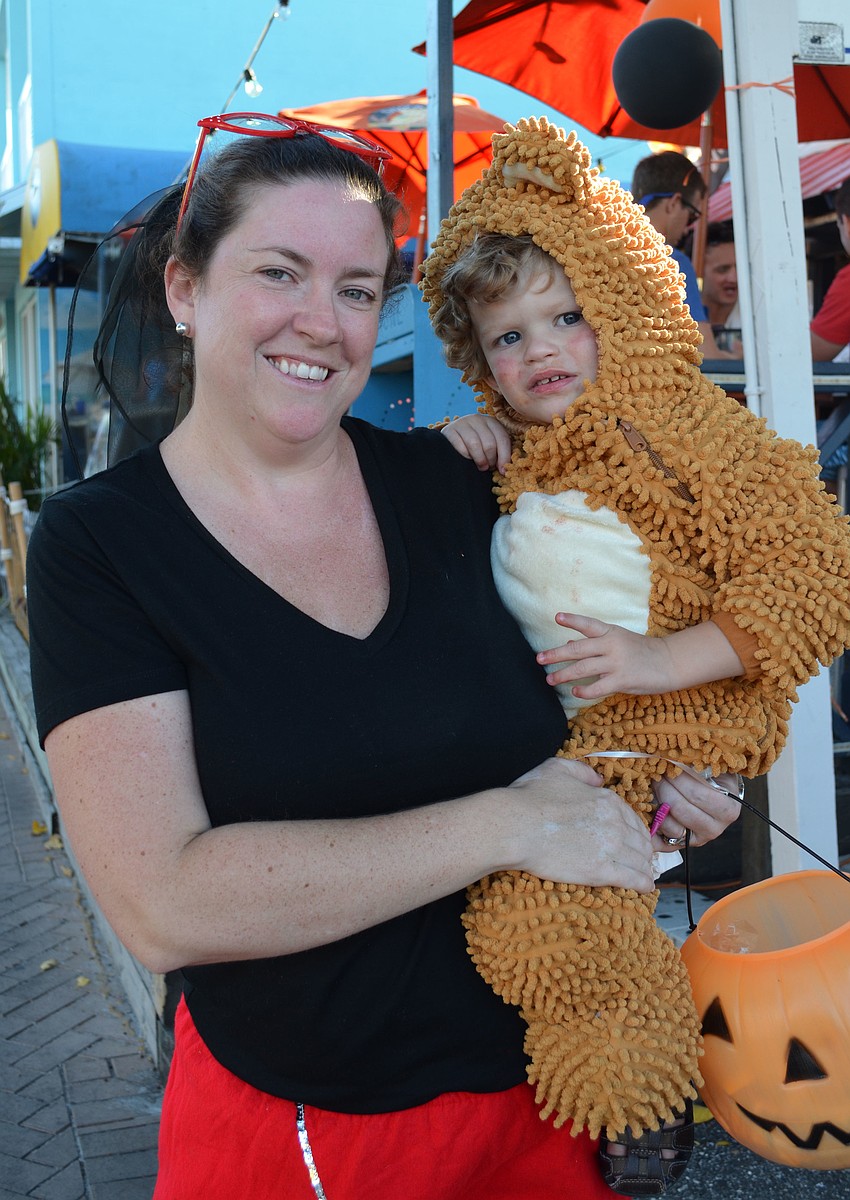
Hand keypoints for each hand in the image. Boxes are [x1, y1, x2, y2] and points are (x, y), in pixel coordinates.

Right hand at [441, 413, 512, 472]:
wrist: (453, 437)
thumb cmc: (476, 444)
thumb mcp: (490, 443)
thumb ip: (499, 453)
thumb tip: (504, 469)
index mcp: (492, 422)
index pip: (502, 438)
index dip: (504, 457)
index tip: (503, 470)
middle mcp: (478, 419)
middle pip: (489, 443)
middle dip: (491, 459)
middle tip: (488, 467)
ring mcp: (462, 423)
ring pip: (475, 444)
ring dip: (480, 459)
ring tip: (481, 466)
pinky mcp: (450, 430)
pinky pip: (460, 446)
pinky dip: (466, 456)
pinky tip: (468, 459)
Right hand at [504, 757, 655, 892]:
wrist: (516, 826)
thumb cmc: (530, 797)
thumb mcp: (556, 769)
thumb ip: (582, 771)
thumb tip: (598, 779)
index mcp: (606, 799)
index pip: (632, 818)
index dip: (638, 830)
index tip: (638, 839)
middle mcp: (614, 822)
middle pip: (640, 840)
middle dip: (644, 851)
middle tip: (645, 860)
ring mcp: (610, 847)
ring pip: (639, 861)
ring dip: (645, 868)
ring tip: (646, 876)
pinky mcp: (600, 871)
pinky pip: (631, 879)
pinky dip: (642, 883)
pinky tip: (646, 887)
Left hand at [536, 614, 744, 697]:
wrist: (670, 662)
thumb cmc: (642, 651)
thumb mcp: (620, 640)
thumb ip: (596, 642)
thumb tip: (568, 643)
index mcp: (611, 632)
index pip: (588, 624)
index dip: (572, 620)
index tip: (556, 617)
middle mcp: (612, 645)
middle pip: (578, 649)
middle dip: (556, 654)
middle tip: (540, 659)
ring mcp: (616, 663)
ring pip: (583, 669)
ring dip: (564, 675)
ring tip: (550, 679)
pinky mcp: (622, 680)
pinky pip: (598, 687)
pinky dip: (584, 691)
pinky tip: (574, 692)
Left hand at [650, 770, 741, 851]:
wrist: (719, 798)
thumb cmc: (715, 778)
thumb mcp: (715, 769)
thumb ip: (700, 765)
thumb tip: (676, 758)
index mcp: (727, 810)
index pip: (696, 794)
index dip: (678, 779)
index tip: (668, 764)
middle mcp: (714, 829)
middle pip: (680, 809)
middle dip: (664, 788)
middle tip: (657, 774)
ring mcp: (698, 839)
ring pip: (670, 826)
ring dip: (657, 805)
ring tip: (655, 788)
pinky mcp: (682, 845)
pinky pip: (662, 841)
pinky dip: (651, 830)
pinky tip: (645, 817)